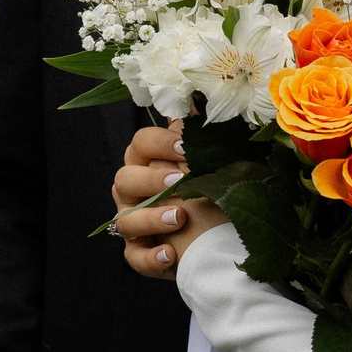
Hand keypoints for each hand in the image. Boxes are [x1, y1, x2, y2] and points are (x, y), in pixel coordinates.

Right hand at [111, 122, 226, 278]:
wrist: (227, 237)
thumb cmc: (215, 192)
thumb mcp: (211, 160)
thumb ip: (199, 130)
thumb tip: (196, 92)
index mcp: (149, 163)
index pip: (139, 144)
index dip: (159, 144)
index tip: (185, 149)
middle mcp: (134, 193)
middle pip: (124, 179)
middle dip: (152, 180)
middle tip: (181, 182)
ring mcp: (134, 225)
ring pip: (125, 220)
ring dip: (151, 219)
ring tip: (180, 218)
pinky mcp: (141, 255)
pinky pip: (133, 258)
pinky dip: (150, 257)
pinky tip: (170, 254)